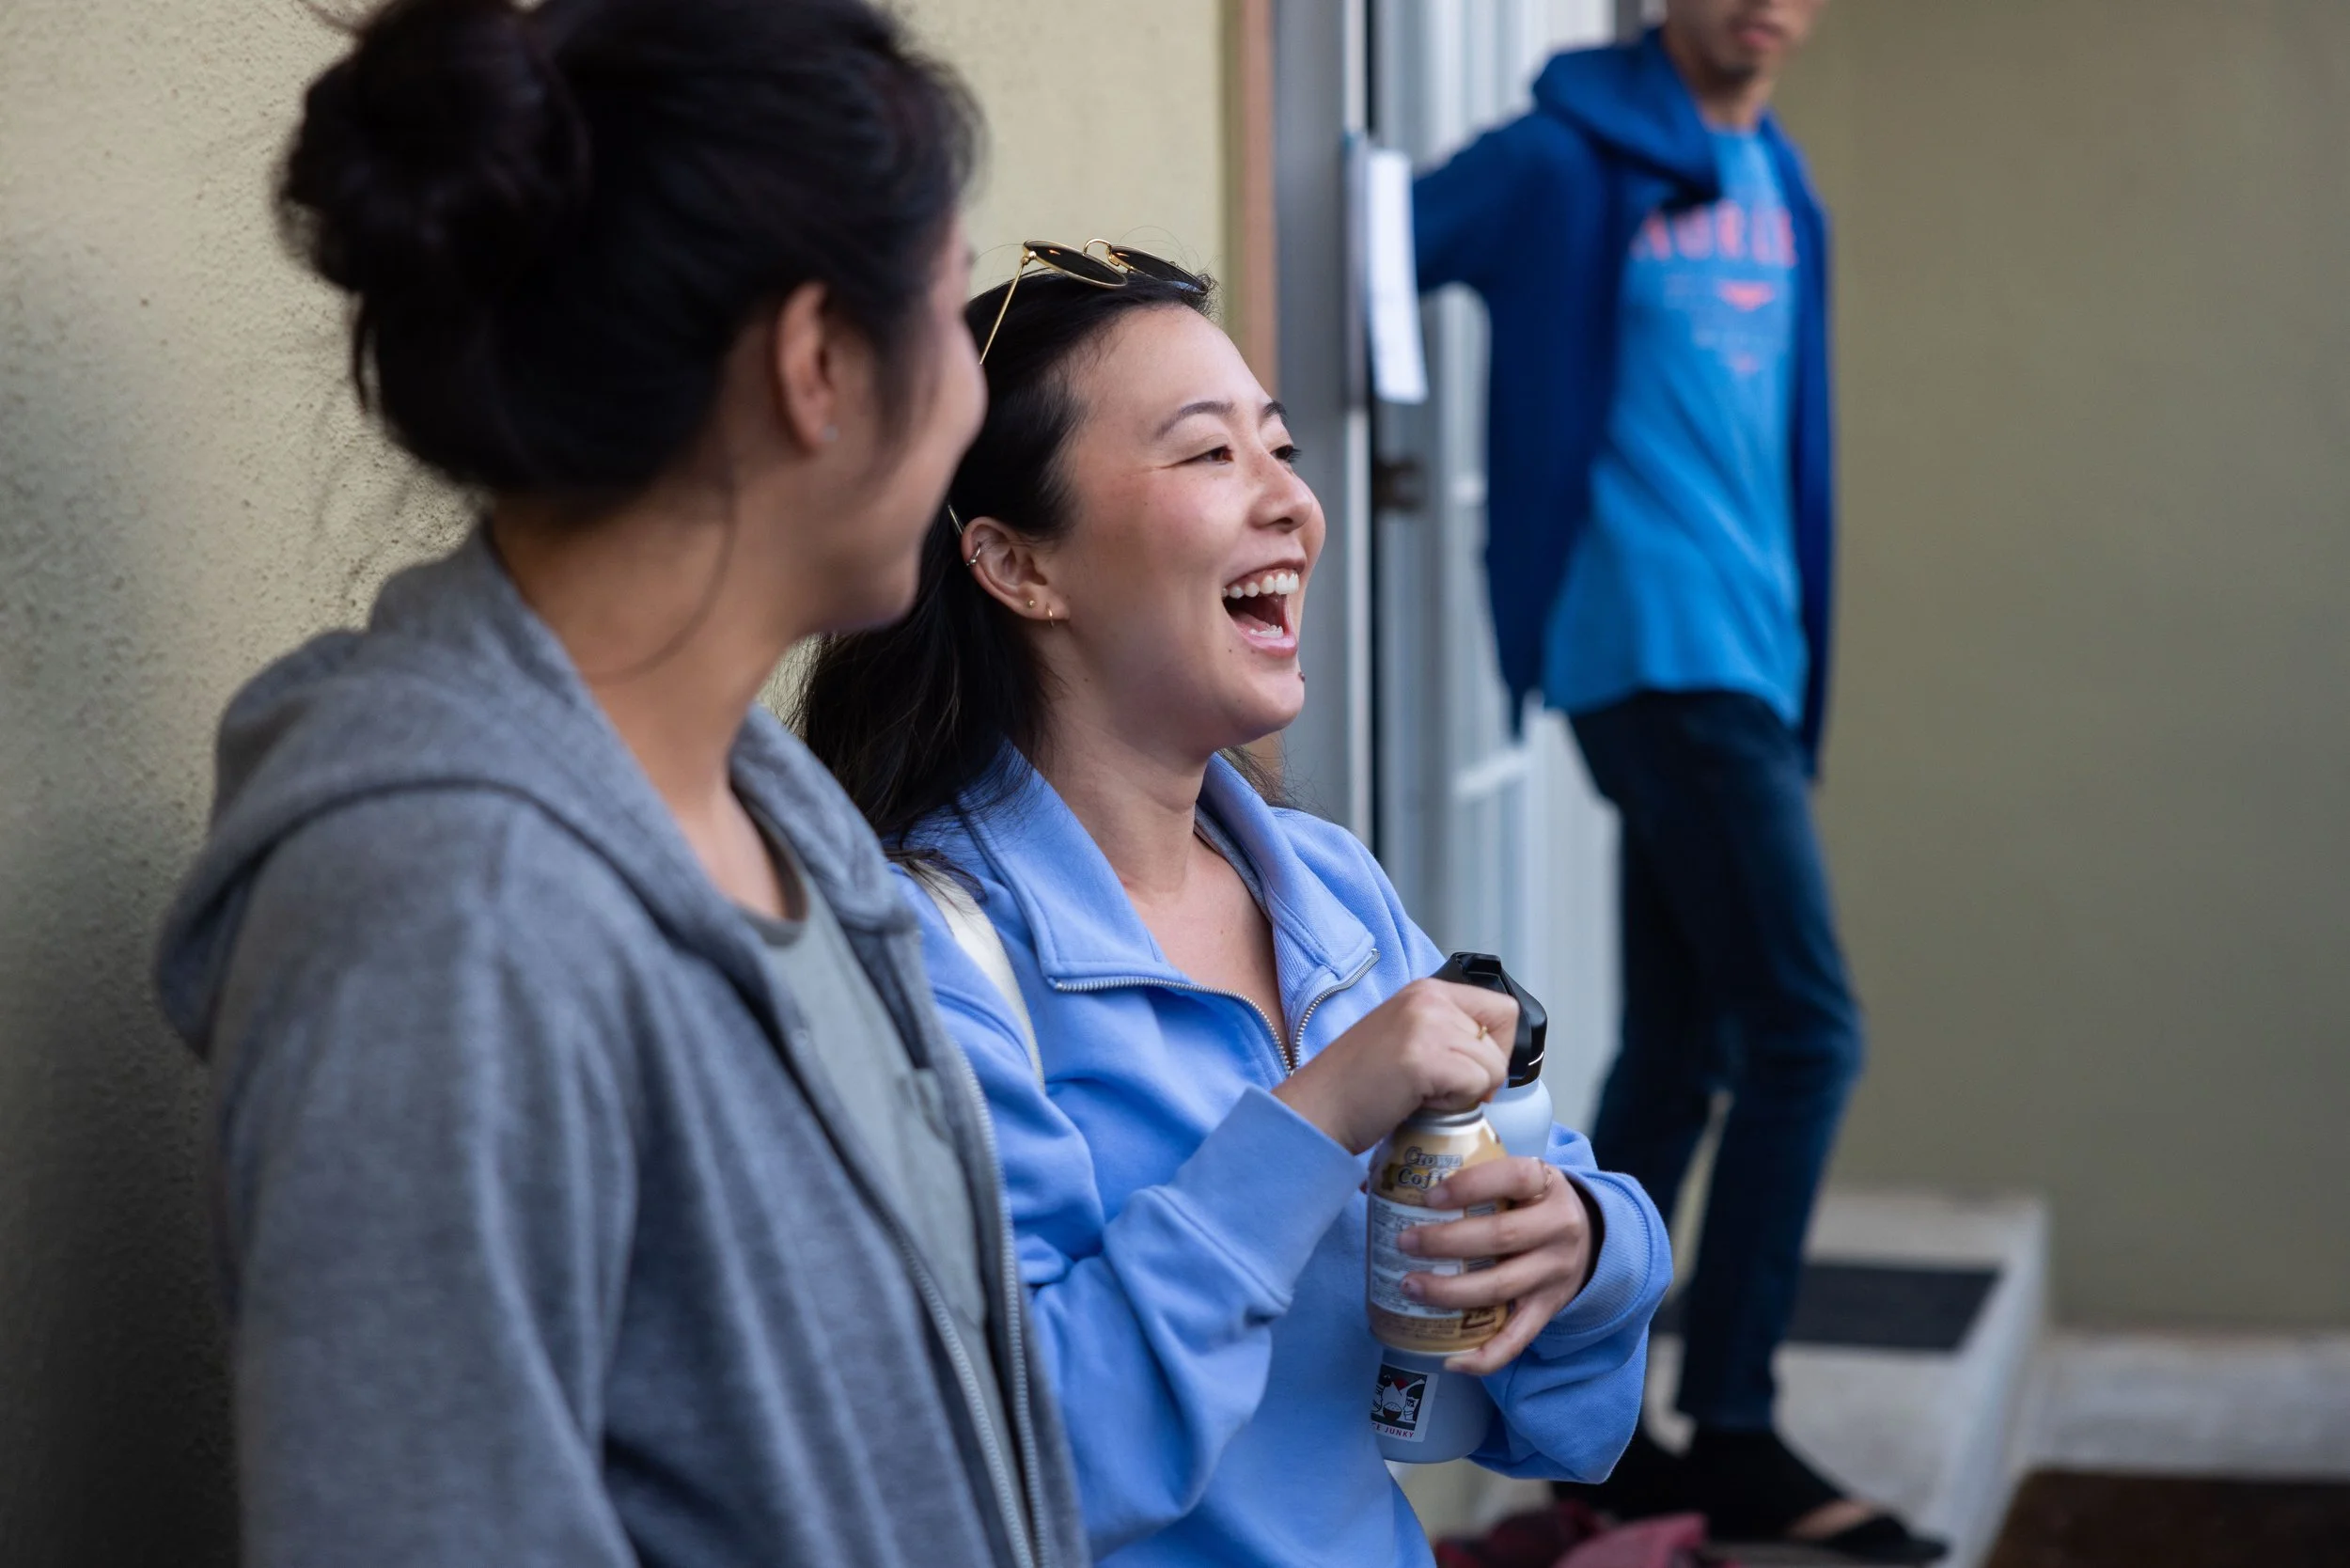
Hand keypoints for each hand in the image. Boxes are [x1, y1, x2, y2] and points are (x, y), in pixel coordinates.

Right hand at [1273, 979, 1515, 1153]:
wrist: (1318, 1109)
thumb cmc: (1360, 1086)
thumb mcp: (1408, 1038)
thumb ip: (1447, 1033)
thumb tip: (1495, 1057)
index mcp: (1427, 990)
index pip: (1503, 1010)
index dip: (1495, 1048)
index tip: (1466, 1071)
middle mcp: (1429, 998)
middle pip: (1500, 1042)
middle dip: (1478, 1076)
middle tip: (1434, 1088)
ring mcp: (1426, 1023)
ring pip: (1492, 1067)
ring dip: (1463, 1092)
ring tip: (1420, 1093)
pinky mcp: (1423, 1055)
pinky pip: (1475, 1085)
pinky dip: (1452, 1104)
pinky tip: (1416, 1100)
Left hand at [1395, 1155, 1602, 1374]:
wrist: (1589, 1238)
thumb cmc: (1531, 1202)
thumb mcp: (1518, 1177)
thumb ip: (1472, 1174)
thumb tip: (1383, 1180)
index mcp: (1547, 1185)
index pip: (1513, 1177)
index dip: (1469, 1186)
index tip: (1429, 1196)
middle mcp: (1558, 1228)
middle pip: (1501, 1237)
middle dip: (1445, 1242)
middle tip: (1404, 1243)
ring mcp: (1554, 1273)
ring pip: (1500, 1287)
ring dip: (1450, 1292)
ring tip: (1409, 1286)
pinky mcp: (1548, 1309)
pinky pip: (1517, 1339)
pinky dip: (1484, 1356)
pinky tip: (1450, 1359)